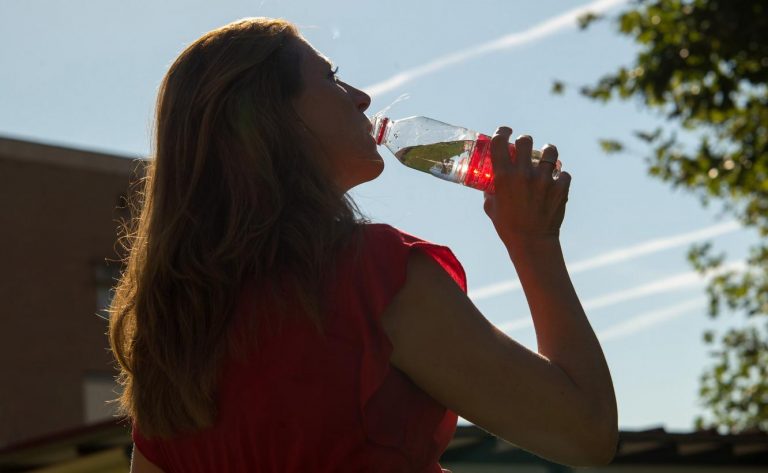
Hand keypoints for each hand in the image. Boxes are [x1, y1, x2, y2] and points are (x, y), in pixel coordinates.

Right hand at [482, 127, 570, 247]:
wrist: (532, 242)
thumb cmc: (507, 226)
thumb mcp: (491, 207)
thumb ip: (491, 191)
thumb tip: (491, 182)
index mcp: (504, 176)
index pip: (500, 142)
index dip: (502, 132)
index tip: (505, 132)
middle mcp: (524, 173)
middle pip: (526, 141)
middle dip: (524, 142)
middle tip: (524, 147)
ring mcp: (544, 179)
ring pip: (550, 151)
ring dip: (546, 153)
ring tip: (545, 159)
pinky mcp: (560, 187)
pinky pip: (563, 173)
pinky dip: (559, 177)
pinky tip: (555, 182)